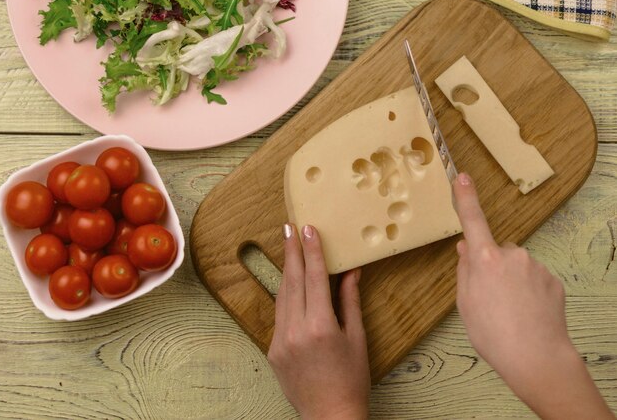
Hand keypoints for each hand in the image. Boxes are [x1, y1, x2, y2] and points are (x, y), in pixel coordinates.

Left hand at [268, 224, 369, 419]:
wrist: (329, 417)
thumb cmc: (351, 380)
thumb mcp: (356, 337)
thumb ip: (350, 300)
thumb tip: (351, 271)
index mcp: (321, 325)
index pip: (314, 277)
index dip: (312, 250)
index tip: (308, 229)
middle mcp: (296, 330)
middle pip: (292, 280)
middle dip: (291, 250)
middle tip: (289, 227)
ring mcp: (280, 340)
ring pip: (282, 295)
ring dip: (286, 270)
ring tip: (288, 247)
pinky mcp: (272, 349)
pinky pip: (279, 314)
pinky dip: (285, 296)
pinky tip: (290, 283)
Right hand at [453, 173, 613, 419]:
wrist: (537, 359)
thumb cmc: (493, 334)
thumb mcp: (465, 303)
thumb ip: (464, 271)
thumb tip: (466, 248)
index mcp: (484, 259)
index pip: (472, 221)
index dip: (465, 197)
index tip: (462, 177)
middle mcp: (512, 255)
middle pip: (496, 251)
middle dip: (492, 265)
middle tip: (490, 297)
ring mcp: (535, 266)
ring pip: (516, 265)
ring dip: (512, 279)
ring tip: (511, 310)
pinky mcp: (553, 280)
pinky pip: (534, 277)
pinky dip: (529, 290)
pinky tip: (528, 312)